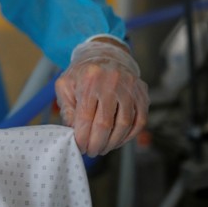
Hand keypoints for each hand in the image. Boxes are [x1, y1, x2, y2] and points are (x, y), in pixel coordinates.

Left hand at [55, 39, 148, 156]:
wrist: (106, 54)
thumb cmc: (82, 73)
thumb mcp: (65, 85)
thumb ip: (67, 108)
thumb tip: (73, 132)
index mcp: (89, 79)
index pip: (85, 117)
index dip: (82, 137)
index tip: (79, 147)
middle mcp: (112, 82)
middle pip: (105, 123)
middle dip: (96, 143)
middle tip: (91, 152)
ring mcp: (130, 87)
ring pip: (124, 124)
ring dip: (113, 142)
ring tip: (103, 148)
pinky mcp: (142, 93)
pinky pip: (139, 121)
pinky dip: (129, 135)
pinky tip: (118, 140)